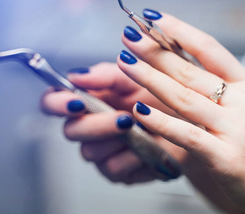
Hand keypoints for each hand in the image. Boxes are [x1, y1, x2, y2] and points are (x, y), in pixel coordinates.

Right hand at [40, 62, 185, 183]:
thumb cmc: (160, 92)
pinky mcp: (117, 170)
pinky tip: (149, 146)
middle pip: (71, 131)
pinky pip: (113, 168)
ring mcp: (101, 150)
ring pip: (90, 152)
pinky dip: (133, 156)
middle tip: (124, 118)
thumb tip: (75, 75)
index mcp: (87, 98)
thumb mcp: (133, 75)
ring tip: (142, 128)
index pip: (53, 103)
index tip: (74, 102)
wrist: (190, 116)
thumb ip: (103, 74)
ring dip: (117, 140)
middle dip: (97, 124)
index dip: (57, 104)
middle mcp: (89, 126)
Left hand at [117, 12, 244, 212]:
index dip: (179, 30)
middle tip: (129, 36)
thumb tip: (177, 64)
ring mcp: (236, 130)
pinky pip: (186, 135)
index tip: (153, 17)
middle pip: (190, 70)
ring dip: (149, 78)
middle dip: (154, 51)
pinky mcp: (226, 158)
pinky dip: (160, 123)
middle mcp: (244, 102)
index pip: (209, 48)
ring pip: (184, 98)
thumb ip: (219, 87)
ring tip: (125, 63)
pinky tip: (139, 111)